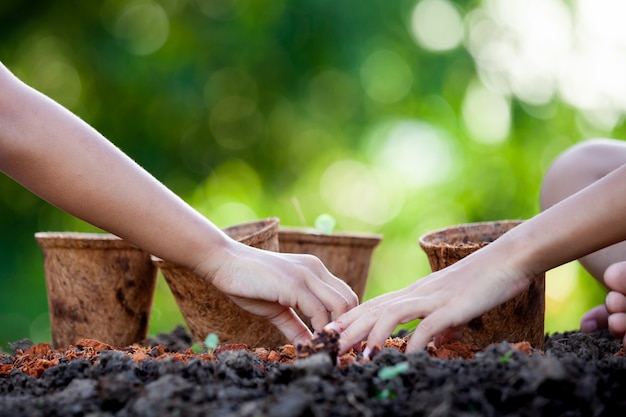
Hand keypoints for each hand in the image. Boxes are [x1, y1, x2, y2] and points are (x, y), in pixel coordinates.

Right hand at [203, 241, 358, 344]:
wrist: (223, 262)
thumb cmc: (247, 283)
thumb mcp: (277, 308)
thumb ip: (295, 326)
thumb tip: (309, 346)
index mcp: (314, 271)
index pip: (345, 295)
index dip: (346, 321)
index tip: (338, 343)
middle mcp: (315, 269)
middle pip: (350, 300)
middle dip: (347, 328)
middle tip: (338, 350)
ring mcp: (306, 275)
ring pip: (340, 305)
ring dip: (336, 331)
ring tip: (326, 349)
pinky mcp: (294, 283)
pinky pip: (318, 310)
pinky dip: (320, 330)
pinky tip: (312, 344)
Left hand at [327, 251, 530, 354]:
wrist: (510, 259)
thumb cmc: (484, 281)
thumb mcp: (456, 307)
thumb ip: (442, 324)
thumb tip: (436, 342)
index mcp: (416, 292)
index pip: (374, 305)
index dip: (350, 319)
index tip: (329, 334)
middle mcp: (418, 292)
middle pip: (374, 309)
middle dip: (348, 328)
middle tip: (327, 345)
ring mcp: (434, 297)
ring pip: (392, 314)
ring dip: (372, 335)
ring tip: (359, 357)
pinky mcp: (452, 305)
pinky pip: (428, 325)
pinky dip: (415, 342)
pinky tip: (406, 358)